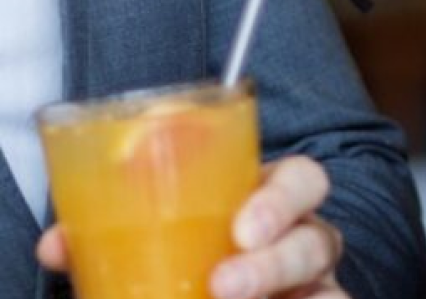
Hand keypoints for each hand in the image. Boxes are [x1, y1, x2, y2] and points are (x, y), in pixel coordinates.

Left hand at [38, 157, 345, 298]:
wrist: (204, 281)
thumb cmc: (187, 256)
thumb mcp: (159, 240)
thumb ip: (117, 238)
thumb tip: (57, 243)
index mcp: (268, 202)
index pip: (302, 180)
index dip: (283, 199)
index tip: (242, 227)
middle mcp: (300, 241)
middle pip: (318, 237)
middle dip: (278, 259)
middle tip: (224, 282)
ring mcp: (310, 286)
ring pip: (326, 288)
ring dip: (275, 285)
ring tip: (223, 298)